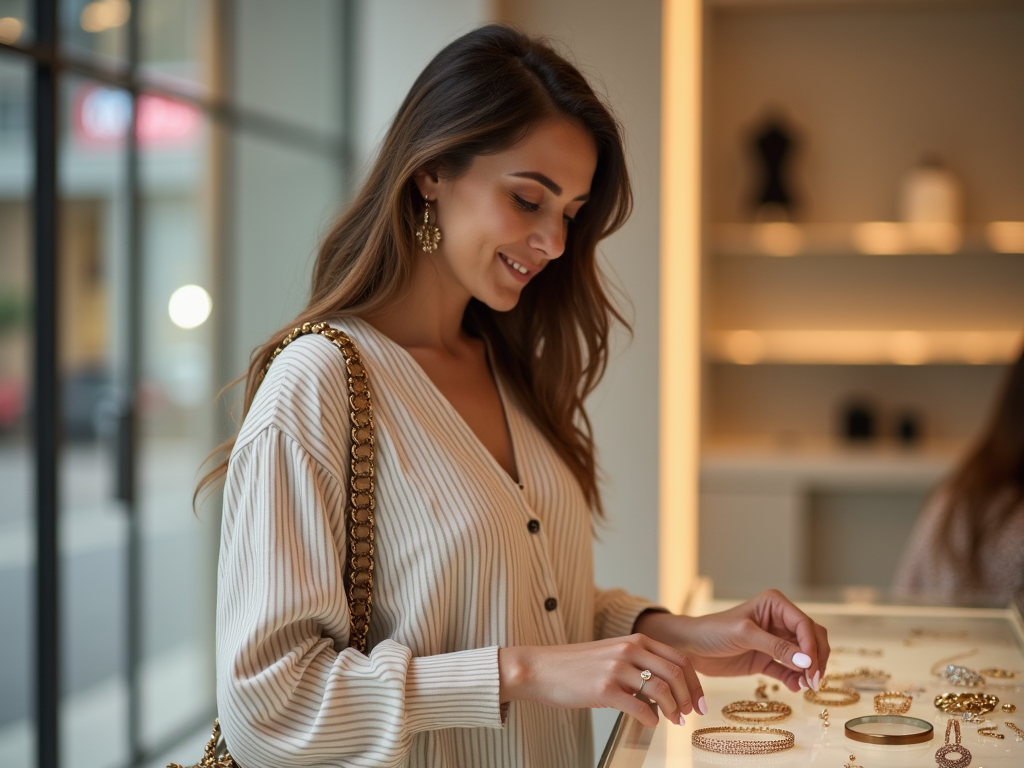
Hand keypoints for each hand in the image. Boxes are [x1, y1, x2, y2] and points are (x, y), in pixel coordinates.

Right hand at [498, 634, 705, 727]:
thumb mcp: (612, 655)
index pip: (679, 659)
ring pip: (661, 690)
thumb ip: (638, 665)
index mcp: (635, 640)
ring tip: (672, 721)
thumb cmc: (575, 666)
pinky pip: (639, 707)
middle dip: (689, 698)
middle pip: (675, 674)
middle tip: (689, 715)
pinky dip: (651, 718)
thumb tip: (664, 694)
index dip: (695, 683)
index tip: (699, 702)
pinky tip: (650, 723)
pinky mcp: (603, 689)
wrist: (540, 668)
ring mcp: (616, 668)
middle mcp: (629, 649)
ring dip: (673, 710)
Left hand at [633, 589, 829, 692]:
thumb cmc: (713, 631)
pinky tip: (794, 688)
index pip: (804, 625)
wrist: (690, 647)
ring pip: (805, 656)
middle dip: (816, 658)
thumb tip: (806, 660)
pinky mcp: (767, 660)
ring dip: (809, 671)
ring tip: (805, 686)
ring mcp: (775, 642)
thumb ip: (776, 647)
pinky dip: (795, 680)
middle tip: (814, 680)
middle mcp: (778, 621)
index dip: (812, 646)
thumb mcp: (744, 635)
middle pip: (811, 639)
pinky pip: (789, 671)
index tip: (811, 667)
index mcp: (774, 604)